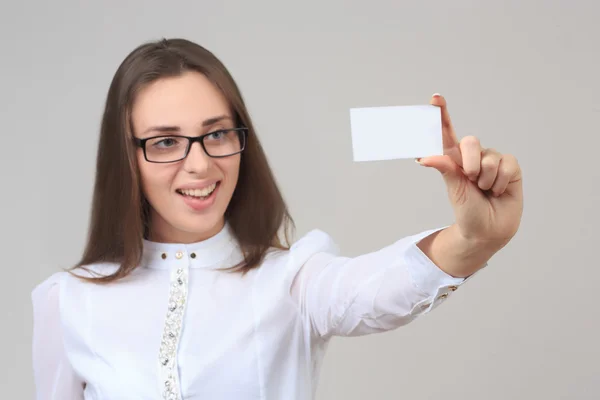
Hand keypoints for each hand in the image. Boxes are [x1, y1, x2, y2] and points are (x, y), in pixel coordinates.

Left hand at [417, 94, 522, 248]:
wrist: (488, 230)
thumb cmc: (468, 210)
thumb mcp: (454, 190)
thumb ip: (445, 169)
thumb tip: (425, 157)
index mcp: (454, 159)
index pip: (447, 133)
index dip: (442, 114)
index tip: (435, 98)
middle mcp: (474, 156)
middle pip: (471, 142)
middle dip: (469, 163)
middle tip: (471, 181)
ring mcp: (492, 160)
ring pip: (489, 158)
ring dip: (486, 179)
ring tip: (485, 191)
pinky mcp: (510, 167)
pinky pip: (506, 165)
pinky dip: (500, 182)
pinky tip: (499, 191)